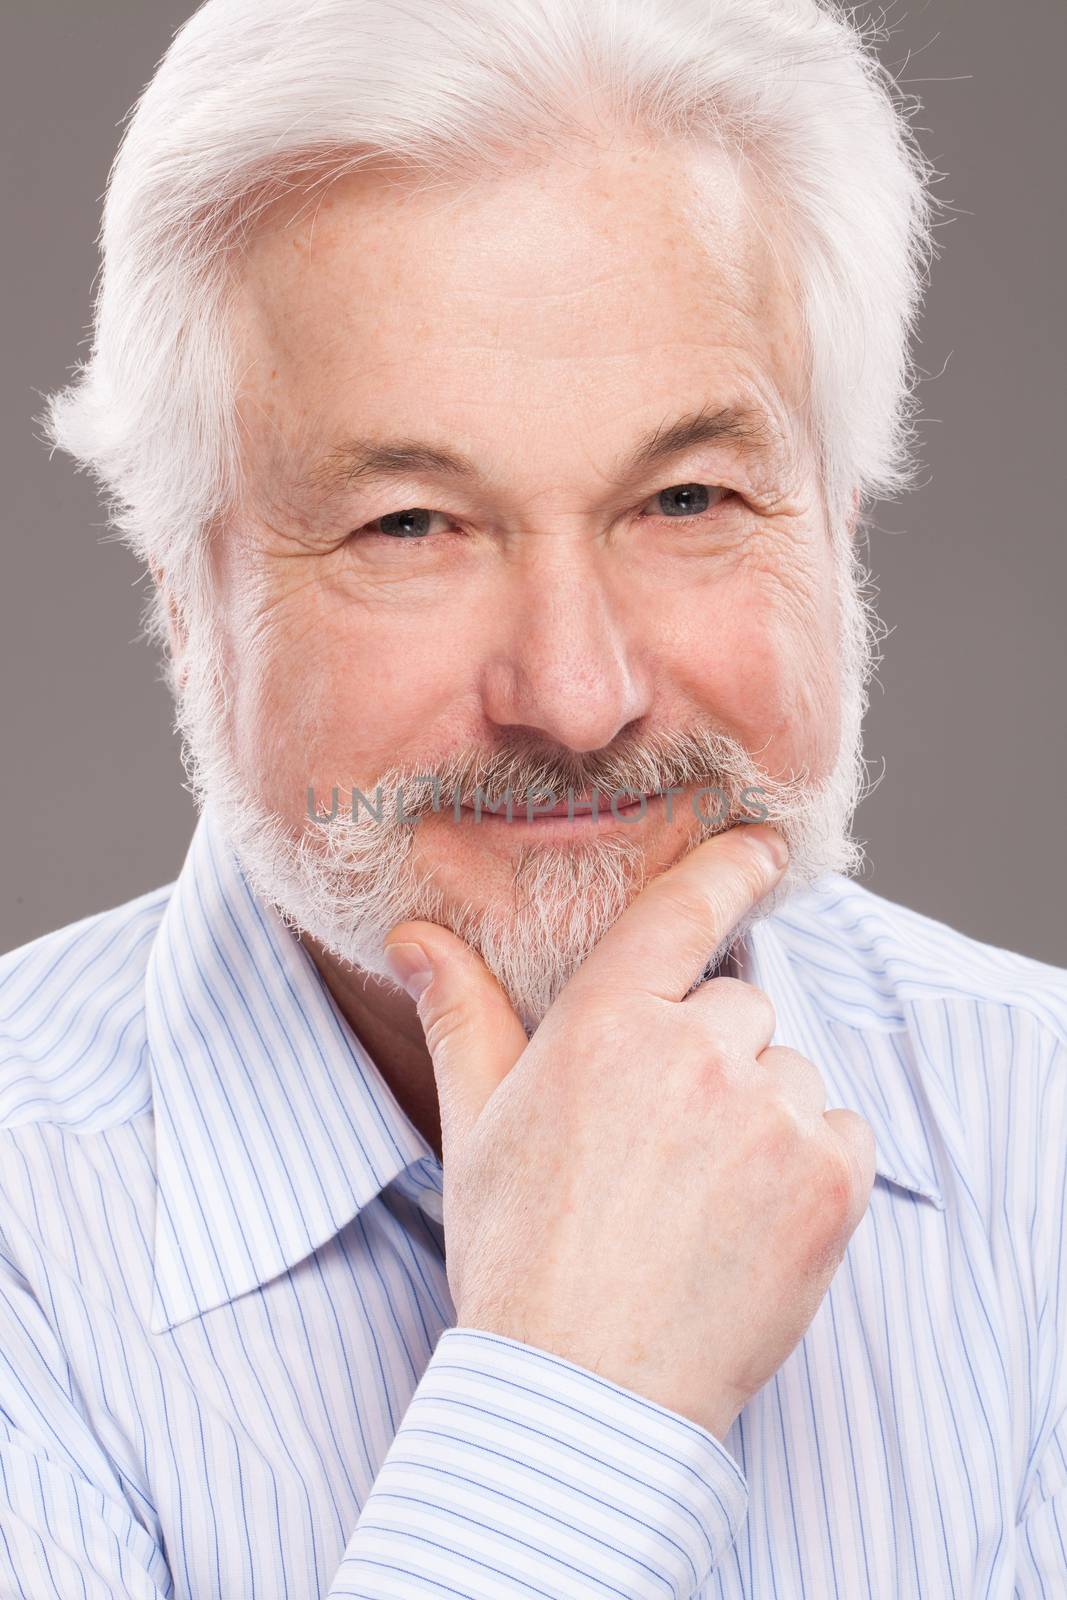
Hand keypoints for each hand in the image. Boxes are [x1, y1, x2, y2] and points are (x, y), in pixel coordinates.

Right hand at [383, 823, 875, 1441]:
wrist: (585, 1392)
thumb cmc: (521, 1256)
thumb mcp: (478, 1125)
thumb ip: (463, 1013)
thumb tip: (415, 937)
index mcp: (606, 1026)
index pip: (681, 912)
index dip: (726, 867)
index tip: (760, 843)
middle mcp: (696, 1053)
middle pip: (735, 1009)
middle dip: (710, 1056)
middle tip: (662, 1144)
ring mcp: (770, 1115)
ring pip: (789, 1073)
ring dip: (763, 1111)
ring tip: (701, 1196)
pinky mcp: (829, 1180)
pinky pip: (840, 1131)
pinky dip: (811, 1163)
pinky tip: (751, 1219)